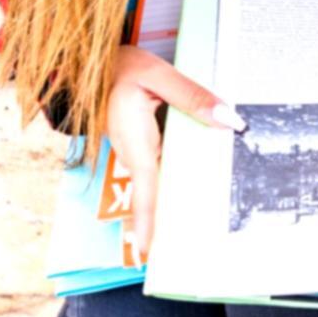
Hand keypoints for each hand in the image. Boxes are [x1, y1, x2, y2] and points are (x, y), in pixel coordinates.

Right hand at [106, 44, 244, 260]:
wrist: (89, 64)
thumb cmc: (118, 68)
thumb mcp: (157, 74)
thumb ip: (192, 97)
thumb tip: (228, 120)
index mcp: (136, 142)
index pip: (144, 190)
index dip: (148, 222)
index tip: (149, 252)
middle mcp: (136, 154)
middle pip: (160, 191)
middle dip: (179, 214)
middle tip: (203, 241)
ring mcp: (138, 152)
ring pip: (165, 178)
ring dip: (186, 192)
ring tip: (216, 213)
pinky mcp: (144, 145)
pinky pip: (165, 163)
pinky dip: (185, 168)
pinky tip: (210, 167)